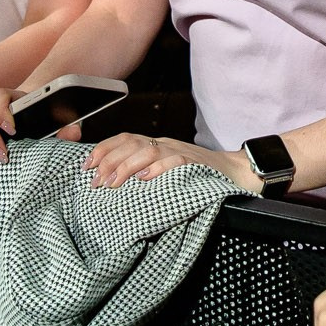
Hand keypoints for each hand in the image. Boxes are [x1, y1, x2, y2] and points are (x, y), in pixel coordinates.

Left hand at [81, 133, 255, 189]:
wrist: (238, 172)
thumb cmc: (201, 176)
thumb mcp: (169, 171)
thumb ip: (147, 173)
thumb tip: (116, 186)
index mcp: (157, 145)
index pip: (125, 138)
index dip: (103, 149)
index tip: (86, 166)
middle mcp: (166, 144)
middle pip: (131, 143)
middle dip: (108, 161)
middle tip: (95, 182)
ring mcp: (181, 152)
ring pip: (148, 150)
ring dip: (126, 166)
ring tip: (113, 183)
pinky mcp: (196, 163)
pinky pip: (175, 161)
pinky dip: (158, 169)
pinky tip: (145, 179)